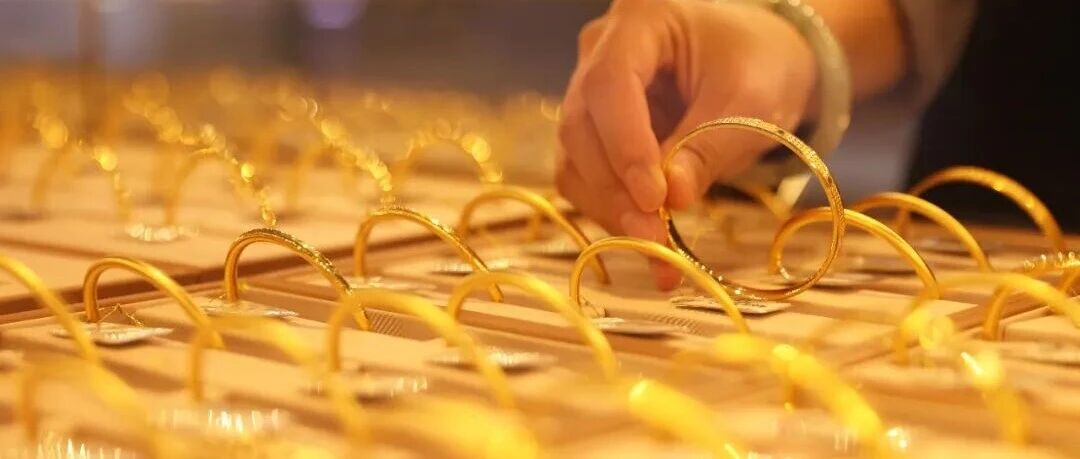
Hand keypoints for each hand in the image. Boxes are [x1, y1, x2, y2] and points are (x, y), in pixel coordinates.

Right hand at [556, 0, 815, 288]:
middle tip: (653, 239)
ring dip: (609, 209)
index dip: (624, 145)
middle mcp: (600, 52)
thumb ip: (707, 148)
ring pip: (576, 159)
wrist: (762, 64)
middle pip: (582, 126)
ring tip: (655, 253)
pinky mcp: (595, 133)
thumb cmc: (760, 65)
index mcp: (640, 20)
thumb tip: (669, 201)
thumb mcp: (749, 102)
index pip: (610, 84)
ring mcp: (590, 93)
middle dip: (614, 189)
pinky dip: (614, 214)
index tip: (653, 198)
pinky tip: (648, 249)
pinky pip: (588, 178)